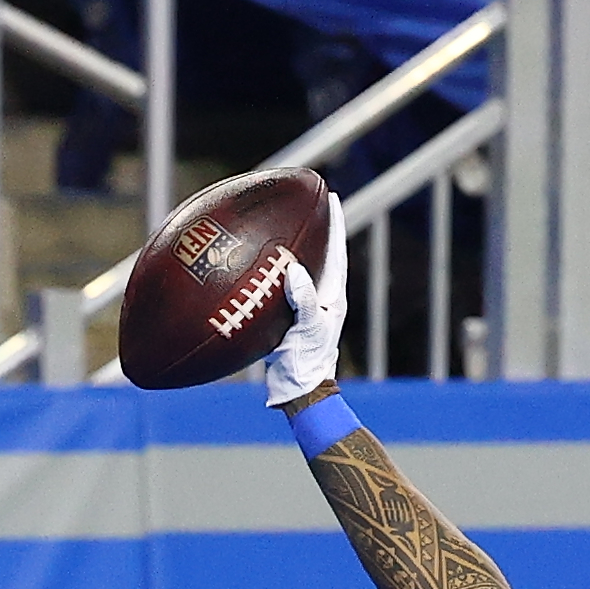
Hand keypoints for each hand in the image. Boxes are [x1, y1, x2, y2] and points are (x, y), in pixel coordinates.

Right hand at [261, 188, 349, 406]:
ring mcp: (303, 307)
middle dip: (314, 227)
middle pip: (319, 253)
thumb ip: (304, 300)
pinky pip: (278, 287)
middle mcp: (319, 297)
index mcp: (331, 295)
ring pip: (298, 268)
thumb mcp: (307, 329)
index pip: (336, 250)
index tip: (331, 197)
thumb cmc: (307, 363)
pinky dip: (269, 273)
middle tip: (308, 202)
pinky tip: (253, 266)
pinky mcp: (287, 317)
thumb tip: (294, 270)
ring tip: (280, 224)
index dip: (334, 223)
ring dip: (291, 246)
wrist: (299, 390)